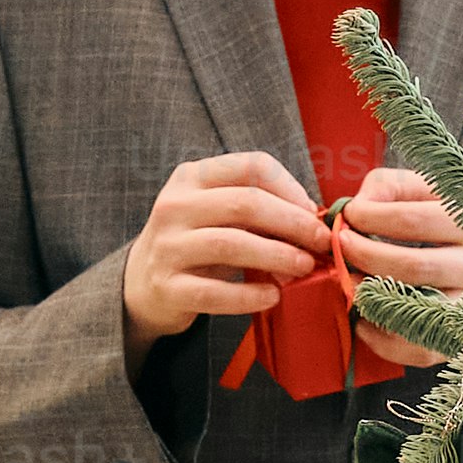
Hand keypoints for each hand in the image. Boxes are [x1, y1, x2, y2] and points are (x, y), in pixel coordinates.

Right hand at [119, 150, 330, 345]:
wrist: (141, 284)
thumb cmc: (195, 243)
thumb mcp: (216, 213)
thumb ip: (256, 209)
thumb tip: (313, 220)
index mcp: (192, 177)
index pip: (251, 166)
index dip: (290, 187)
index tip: (312, 212)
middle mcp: (175, 206)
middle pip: (245, 204)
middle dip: (292, 223)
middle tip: (321, 242)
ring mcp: (167, 247)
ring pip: (231, 244)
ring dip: (277, 256)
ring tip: (304, 267)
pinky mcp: (167, 287)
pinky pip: (214, 293)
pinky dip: (249, 295)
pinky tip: (272, 296)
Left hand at [332, 163, 462, 371]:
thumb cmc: (446, 221)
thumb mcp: (424, 191)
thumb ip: (389, 187)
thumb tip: (359, 208)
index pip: (413, 220)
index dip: (370, 218)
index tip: (348, 216)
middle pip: (414, 266)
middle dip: (365, 257)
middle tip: (341, 249)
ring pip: (418, 311)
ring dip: (373, 300)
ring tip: (350, 285)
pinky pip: (419, 350)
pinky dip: (383, 339)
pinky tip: (365, 321)